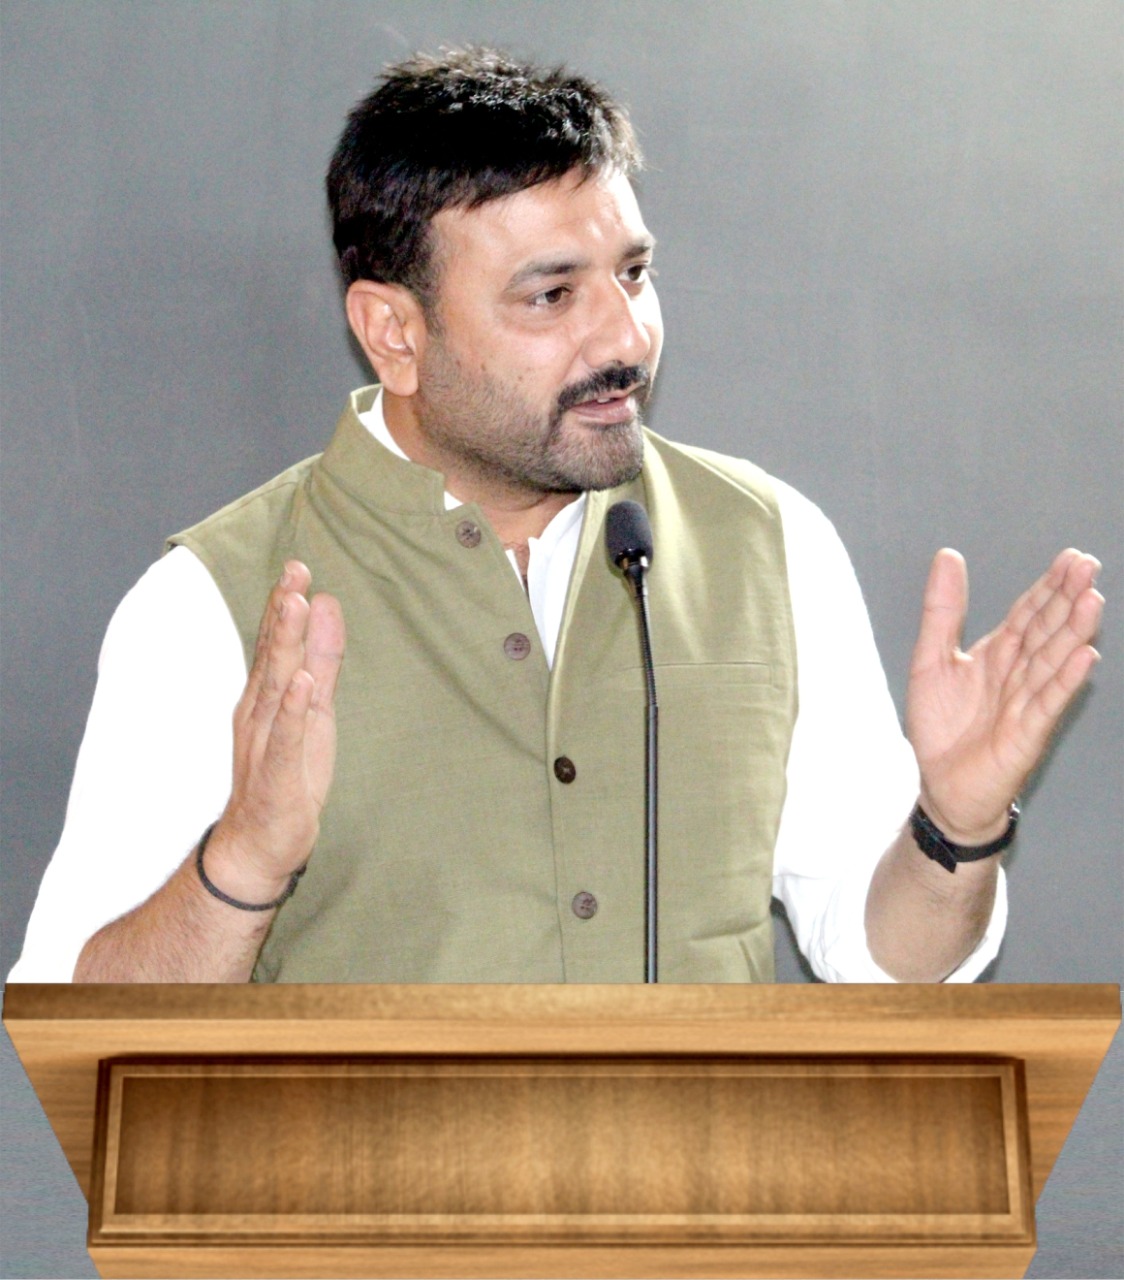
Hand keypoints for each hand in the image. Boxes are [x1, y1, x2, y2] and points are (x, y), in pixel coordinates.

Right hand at [206, 561, 345, 897]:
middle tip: (295, 572)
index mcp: (267, 697)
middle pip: (273, 656)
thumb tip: (327, 607)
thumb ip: (322, 661)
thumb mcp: (314, 710)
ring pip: (275, 688)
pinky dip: (291, 710)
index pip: (275, 644)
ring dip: (285, 647)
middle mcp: (260, 714)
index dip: (285, 606)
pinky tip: (299, 683)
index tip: (297, 567)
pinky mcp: (276, 775)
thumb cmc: (286, 774)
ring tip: (296, 607)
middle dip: (284, 613)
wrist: (257, 845)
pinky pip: (284, 738)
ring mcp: (264, 743)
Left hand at [906, 548, 1101, 842]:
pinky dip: (1065, 681)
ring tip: (1092, 600)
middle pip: (1047, 631)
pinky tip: (1084, 658)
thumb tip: (949, 556)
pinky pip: (1048, 704)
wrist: (938, 786)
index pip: (1029, 614)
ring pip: (1053, 662)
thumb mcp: (931, 659)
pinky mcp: (1026, 734)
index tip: (1071, 558)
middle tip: (1087, 566)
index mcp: (998, 655)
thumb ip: (943, 611)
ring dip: (1074, 633)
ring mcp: (1026, 703)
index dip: (1048, 587)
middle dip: (1067, 599)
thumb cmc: (940, 727)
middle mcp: (1018, 674)